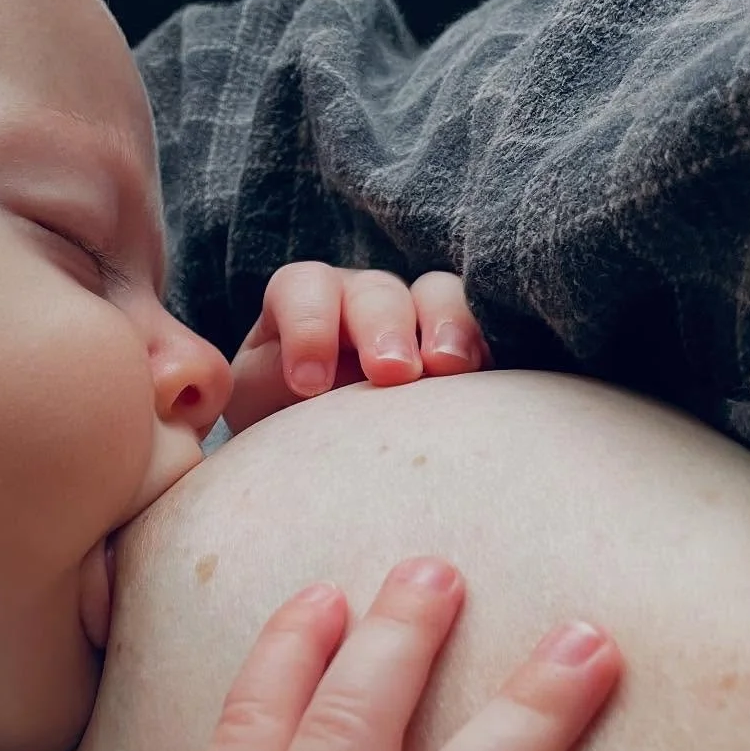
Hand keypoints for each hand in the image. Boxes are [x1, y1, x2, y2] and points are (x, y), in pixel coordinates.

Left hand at [222, 262, 490, 436]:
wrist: (328, 462)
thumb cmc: (285, 436)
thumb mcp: (263, 418)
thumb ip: (267, 404)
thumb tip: (288, 418)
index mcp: (301, 306)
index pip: (302, 288)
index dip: (308, 328)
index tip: (307, 388)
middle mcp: (359, 300)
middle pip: (374, 291)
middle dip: (382, 328)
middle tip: (390, 373)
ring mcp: (415, 315)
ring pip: (437, 294)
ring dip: (446, 326)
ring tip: (449, 369)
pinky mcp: (460, 343)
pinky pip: (482, 325)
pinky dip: (484, 344)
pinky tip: (487, 374)